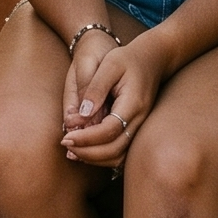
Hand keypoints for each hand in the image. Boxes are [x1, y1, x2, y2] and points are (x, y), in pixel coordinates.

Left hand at [62, 30, 165, 167]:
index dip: (87, 138)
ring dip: (94, 158)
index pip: (109, 131)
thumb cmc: (128, 59)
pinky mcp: (135, 129)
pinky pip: (120, 151)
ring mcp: (139, 127)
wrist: (152, 59)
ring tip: (72, 151)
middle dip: (88, 152)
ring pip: (119, 156)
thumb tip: (82, 115)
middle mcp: (140, 120)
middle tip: (66, 145)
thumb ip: (95, 88)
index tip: (66, 137)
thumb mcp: (109, 65)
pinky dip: (102, 155)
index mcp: (133, 104)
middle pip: (115, 150)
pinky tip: (85, 150)